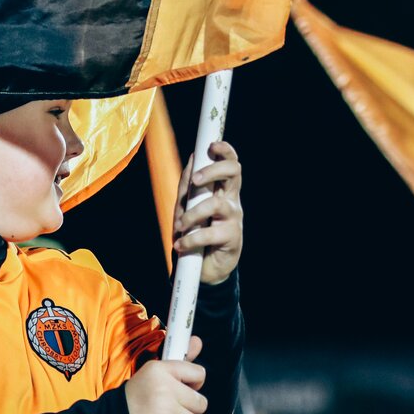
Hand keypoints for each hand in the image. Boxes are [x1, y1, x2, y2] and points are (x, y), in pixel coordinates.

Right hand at [125, 337, 205, 413]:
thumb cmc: (137, 397)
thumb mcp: (154, 373)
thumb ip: (180, 362)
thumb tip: (198, 341)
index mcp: (160, 370)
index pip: (199, 374)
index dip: (192, 384)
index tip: (181, 389)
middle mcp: (164, 388)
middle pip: (201, 402)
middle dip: (188, 408)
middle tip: (170, 408)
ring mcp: (165, 412)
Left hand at [173, 142, 242, 284]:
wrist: (201, 269)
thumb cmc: (195, 234)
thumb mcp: (186, 208)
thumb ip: (188, 186)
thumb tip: (192, 159)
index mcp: (222, 190)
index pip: (230, 163)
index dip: (225, 151)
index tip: (212, 144)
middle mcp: (231, 200)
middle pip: (234, 172)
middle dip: (213, 171)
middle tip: (196, 181)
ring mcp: (234, 218)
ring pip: (217, 203)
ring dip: (192, 214)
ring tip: (179, 227)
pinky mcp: (232, 238)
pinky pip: (210, 232)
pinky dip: (191, 238)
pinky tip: (181, 245)